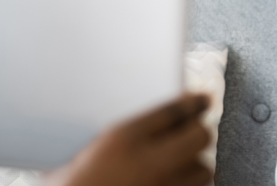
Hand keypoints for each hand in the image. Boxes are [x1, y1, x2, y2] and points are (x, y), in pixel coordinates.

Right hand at [46, 93, 213, 185]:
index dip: (192, 102)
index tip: (202, 99)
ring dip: (195, 165)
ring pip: (203, 170)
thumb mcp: (72, 155)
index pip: (172, 110)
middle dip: (197, 132)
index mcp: (121, 140)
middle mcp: (148, 164)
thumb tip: (130, 126)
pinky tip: (179, 184)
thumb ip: (105, 136)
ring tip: (184, 163)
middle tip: (192, 131)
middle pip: (199, 136)